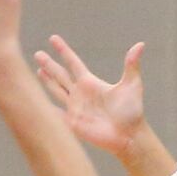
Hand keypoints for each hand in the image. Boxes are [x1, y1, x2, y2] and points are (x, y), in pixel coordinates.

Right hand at [36, 36, 146, 159]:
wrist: (128, 137)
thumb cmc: (131, 112)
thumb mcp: (132, 85)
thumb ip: (131, 65)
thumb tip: (140, 44)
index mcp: (90, 82)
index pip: (73, 63)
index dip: (63, 51)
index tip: (53, 39)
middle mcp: (80, 94)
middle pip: (60, 75)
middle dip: (49, 64)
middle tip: (37, 53)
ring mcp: (75, 109)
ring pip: (56, 91)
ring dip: (46, 82)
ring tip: (36, 71)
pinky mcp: (72, 124)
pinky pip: (55, 114)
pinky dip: (45, 109)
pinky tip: (36, 104)